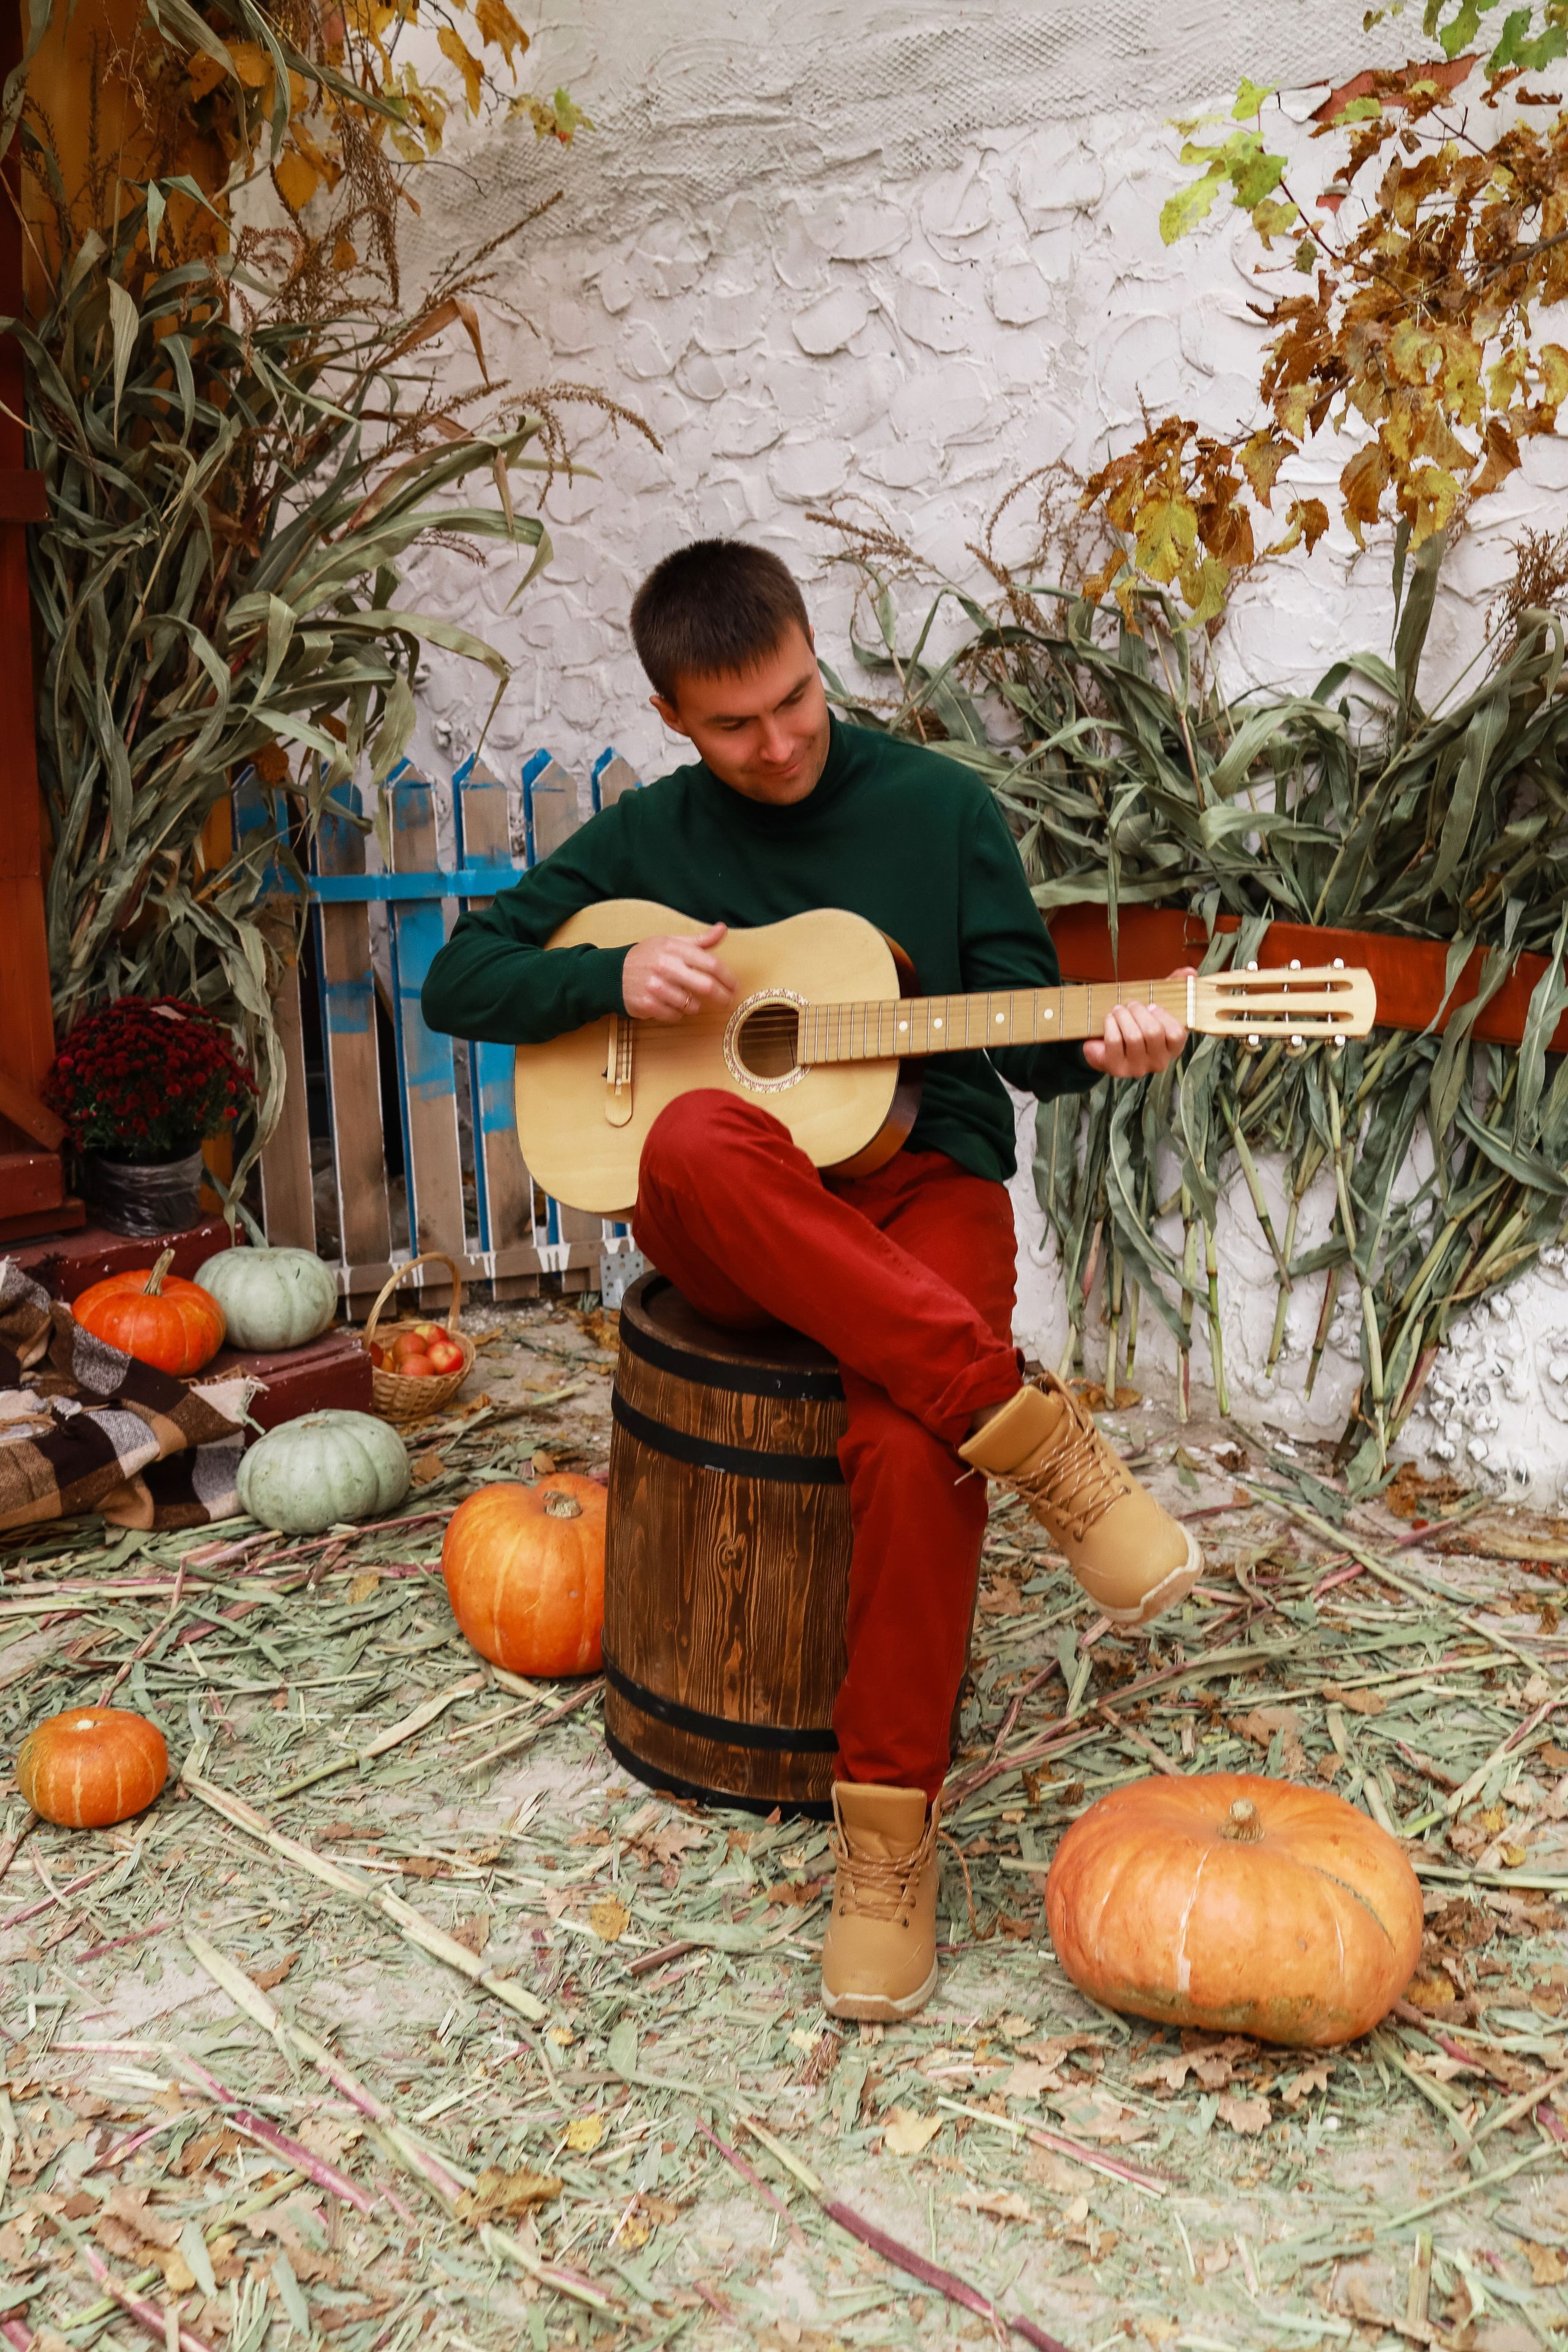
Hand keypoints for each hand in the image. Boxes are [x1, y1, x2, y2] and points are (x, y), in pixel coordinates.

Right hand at [622, 923, 736, 1022]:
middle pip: (707, 987)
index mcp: (674, 948)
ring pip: (692, 1005)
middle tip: (726, 1001)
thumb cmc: (647, 957)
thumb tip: (722, 929)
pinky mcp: (648, 1005)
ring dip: (694, 1005)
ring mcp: (656, 987)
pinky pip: (675, 1016)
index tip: (734, 986)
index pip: (712, 964)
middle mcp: (665, 966)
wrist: (612, 974)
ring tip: (686, 998)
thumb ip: (700, 940)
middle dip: (722, 997)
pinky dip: (677, 1013)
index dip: (728, 978)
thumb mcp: (671, 942)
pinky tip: (670, 1004)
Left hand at [1082, 967, 1191, 1077]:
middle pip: (1153, 1033)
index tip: (1152, 1005)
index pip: (1177, 1034)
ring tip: (1119, 1010)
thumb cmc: (1135, 1023)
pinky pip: (1115, 1041)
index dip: (1164, 1016)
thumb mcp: (1155, 1004)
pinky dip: (1110, 1024)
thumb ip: (1174, 987)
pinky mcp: (1117, 1068)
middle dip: (1139, 1012)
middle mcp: (1158, 1062)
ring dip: (1123, 1016)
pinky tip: (1110, 1019)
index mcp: (1172, 1048)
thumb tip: (1190, 972)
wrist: (1105, 1043)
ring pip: (1133, 1036)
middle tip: (1131, 1005)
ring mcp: (1138, 1068)